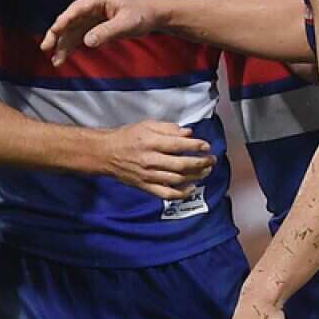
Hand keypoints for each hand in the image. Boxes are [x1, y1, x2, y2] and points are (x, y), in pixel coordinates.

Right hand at [40, 0, 164, 65]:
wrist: (154, 15)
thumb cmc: (142, 15)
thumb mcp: (126, 23)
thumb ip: (107, 32)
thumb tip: (87, 42)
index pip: (74, 11)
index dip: (62, 23)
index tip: (52, 34)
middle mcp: (91, 6)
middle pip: (69, 21)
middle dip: (57, 35)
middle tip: (46, 48)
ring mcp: (92, 16)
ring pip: (73, 30)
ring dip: (64, 44)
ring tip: (56, 61)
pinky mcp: (96, 25)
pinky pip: (80, 35)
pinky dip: (72, 45)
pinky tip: (65, 56)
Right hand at [99, 120, 215, 199]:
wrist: (106, 153)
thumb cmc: (128, 136)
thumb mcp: (147, 125)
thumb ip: (168, 128)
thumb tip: (188, 133)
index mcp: (151, 142)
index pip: (178, 145)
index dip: (196, 146)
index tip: (207, 146)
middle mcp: (150, 159)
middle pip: (181, 164)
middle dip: (200, 163)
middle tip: (211, 160)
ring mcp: (148, 175)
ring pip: (177, 180)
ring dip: (195, 176)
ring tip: (206, 171)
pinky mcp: (145, 186)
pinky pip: (166, 194)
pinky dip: (181, 193)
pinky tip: (191, 188)